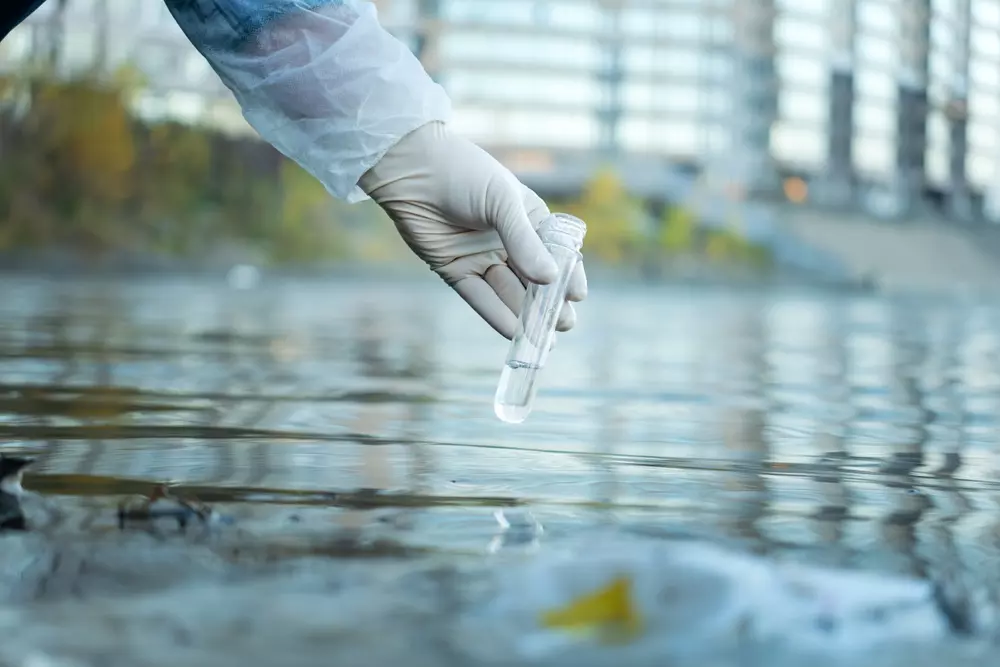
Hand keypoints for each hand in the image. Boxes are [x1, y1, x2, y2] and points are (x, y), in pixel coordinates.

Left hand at [359, 122, 587, 339]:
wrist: (413, 169)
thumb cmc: (464, 174)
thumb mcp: (502, 201)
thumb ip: (524, 241)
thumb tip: (550, 279)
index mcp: (528, 219)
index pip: (556, 253)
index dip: (568, 274)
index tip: (577, 295)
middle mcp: (508, 242)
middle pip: (533, 280)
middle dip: (550, 303)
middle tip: (564, 324)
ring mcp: (482, 257)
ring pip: (509, 293)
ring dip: (525, 316)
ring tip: (544, 338)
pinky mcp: (456, 270)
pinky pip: (480, 297)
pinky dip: (496, 315)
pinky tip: (512, 332)